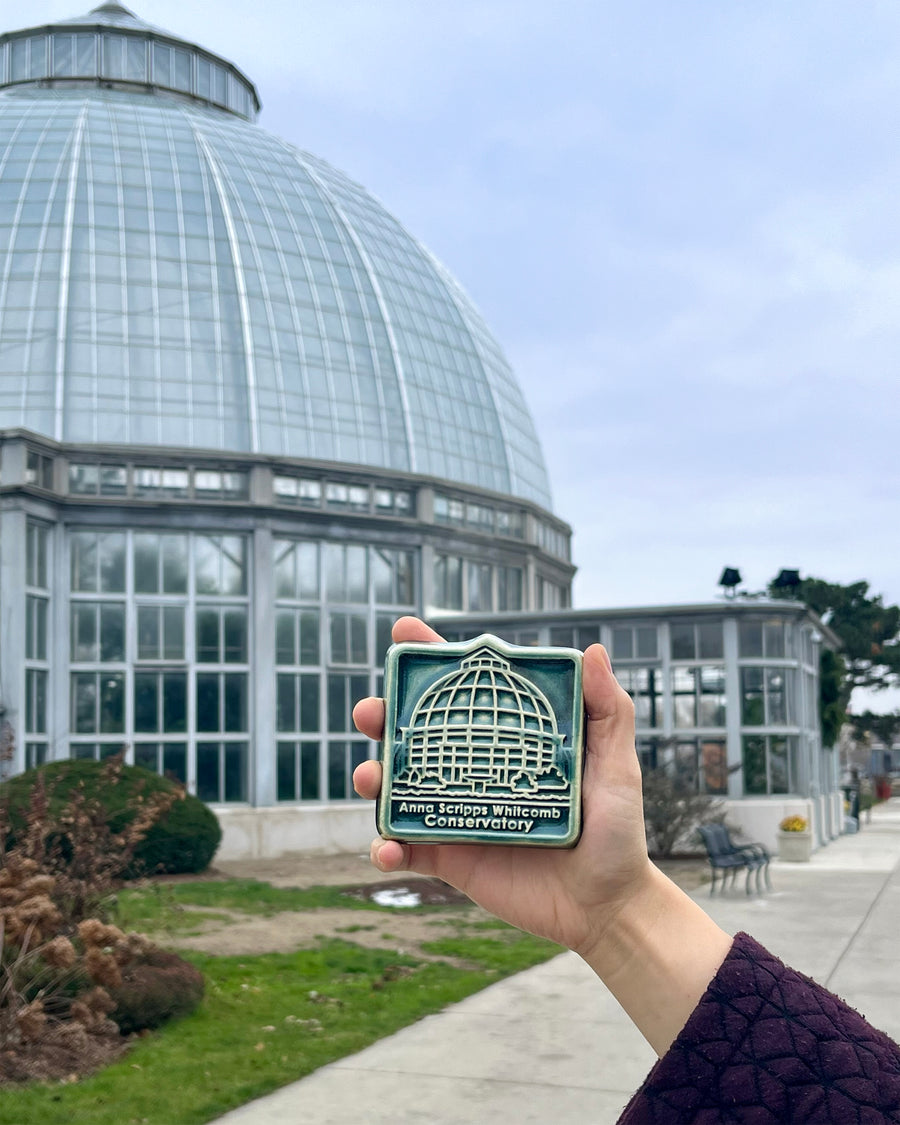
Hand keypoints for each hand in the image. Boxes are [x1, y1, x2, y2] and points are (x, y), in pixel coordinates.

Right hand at [352, 616, 651, 957]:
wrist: (607, 906)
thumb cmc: (614, 830)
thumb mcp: (616, 765)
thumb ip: (607, 711)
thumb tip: (593, 651)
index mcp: (505, 739)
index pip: (463, 690)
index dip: (430, 657)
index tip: (403, 630)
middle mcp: (472, 769)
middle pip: (413, 733)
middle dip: (380, 716)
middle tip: (371, 713)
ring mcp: (456, 813)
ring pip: (396, 787)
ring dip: (371, 777)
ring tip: (370, 778)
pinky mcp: (450, 859)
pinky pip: (405, 849)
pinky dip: (385, 848)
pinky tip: (387, 848)